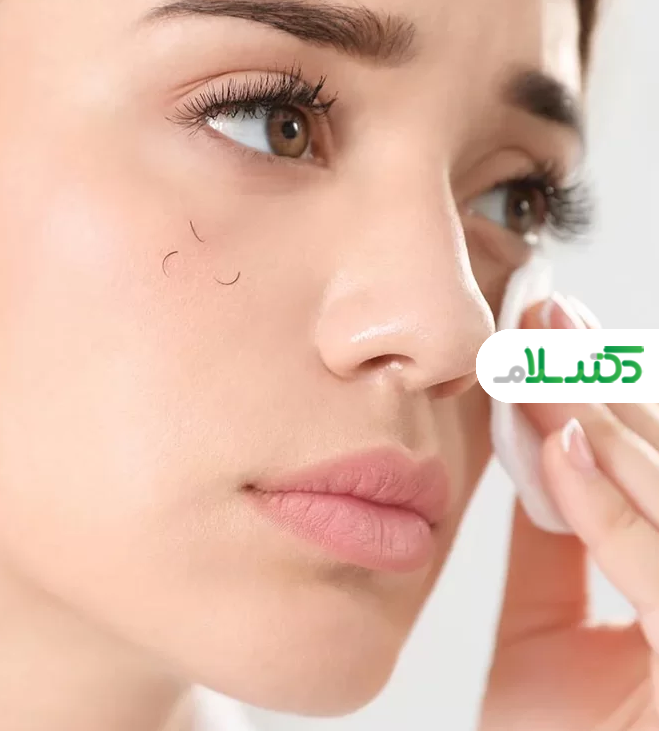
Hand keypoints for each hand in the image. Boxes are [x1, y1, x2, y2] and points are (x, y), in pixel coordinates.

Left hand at [481, 294, 658, 729]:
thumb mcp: (548, 646)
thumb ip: (562, 551)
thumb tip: (545, 448)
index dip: (615, 401)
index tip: (552, 329)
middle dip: (614, 392)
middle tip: (544, 315)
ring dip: (611, 425)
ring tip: (539, 357)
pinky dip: (618, 510)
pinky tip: (566, 447)